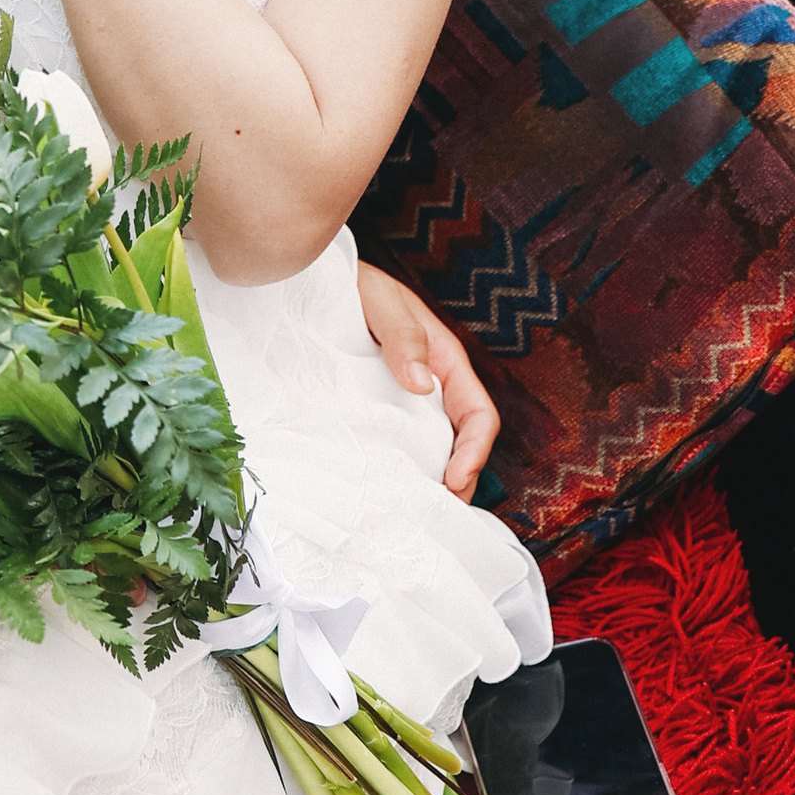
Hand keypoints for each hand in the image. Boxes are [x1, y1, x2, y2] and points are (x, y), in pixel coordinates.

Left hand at [356, 261, 496, 499]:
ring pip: (433, 447)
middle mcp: (433, 385)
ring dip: (432, 478)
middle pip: (461, 441)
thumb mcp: (382, 303)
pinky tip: (387, 485)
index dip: (474, 450)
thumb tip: (422, 384)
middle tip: (437, 514)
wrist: (317, 280)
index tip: (454, 478)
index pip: (478, 414)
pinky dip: (404, 466)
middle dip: (459, 479)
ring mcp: (407, 398)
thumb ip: (404, 338)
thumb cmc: (355, 284)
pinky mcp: (380, 407)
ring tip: (415, 510)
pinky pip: (401, 441)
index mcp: (445, 360)